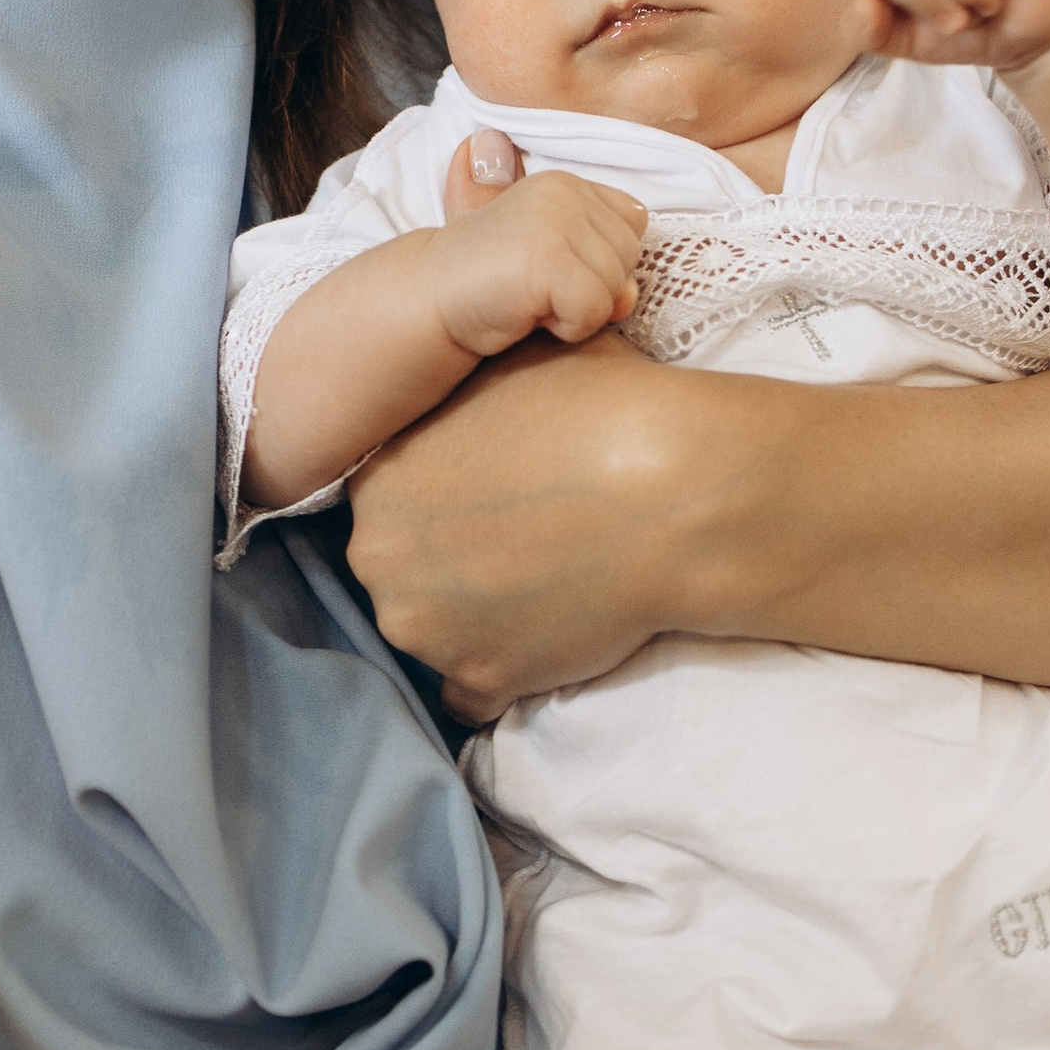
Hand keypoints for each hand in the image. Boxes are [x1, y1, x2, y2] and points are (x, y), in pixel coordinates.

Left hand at [351, 329, 690, 719]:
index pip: (391, 500)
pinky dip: (503, 671)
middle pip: (402, 568)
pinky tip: (545, 636)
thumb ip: (472, 378)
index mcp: (378, 478)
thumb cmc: (601, 408)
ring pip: (433, 631)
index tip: (496, 496)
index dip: (445, 498)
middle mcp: (381, 558)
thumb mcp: (517, 359)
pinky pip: (471, 693)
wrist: (671, 491)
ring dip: (476, 617)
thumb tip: (481, 355)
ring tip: (545, 586)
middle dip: (452, 560)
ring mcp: (426, 628)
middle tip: (523, 541)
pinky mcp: (479, 679)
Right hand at [425, 169, 645, 361]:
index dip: (602, 260)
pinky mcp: (548, 258)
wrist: (426, 304)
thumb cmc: (493, 290)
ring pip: (616, 287)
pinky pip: (594, 310)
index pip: (633, 223)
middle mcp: (563, 190)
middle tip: (538, 290)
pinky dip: (568, 328)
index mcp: (566, 183)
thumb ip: (599, 264)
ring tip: (531, 301)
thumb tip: (630, 295)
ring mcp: (554, 221)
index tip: (553, 271)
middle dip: (593, 288)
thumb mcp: (554, 262)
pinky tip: (529, 316)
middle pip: (630, 257)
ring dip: (578, 312)